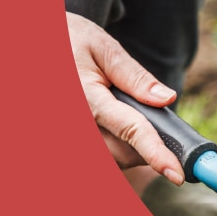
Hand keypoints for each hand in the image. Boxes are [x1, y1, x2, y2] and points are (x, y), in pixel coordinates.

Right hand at [66, 12, 184, 184]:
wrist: (39, 43)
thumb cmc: (73, 41)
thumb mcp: (105, 49)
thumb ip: (135, 77)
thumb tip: (167, 99)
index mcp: (87, 97)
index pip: (130, 130)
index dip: (157, 154)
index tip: (177, 174)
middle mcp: (75, 121)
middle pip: (123, 154)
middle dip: (148, 147)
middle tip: (155, 121)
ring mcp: (66, 134)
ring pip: (110, 160)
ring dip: (131, 150)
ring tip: (128, 114)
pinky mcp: (63, 139)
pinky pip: (98, 157)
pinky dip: (115, 150)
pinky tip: (115, 128)